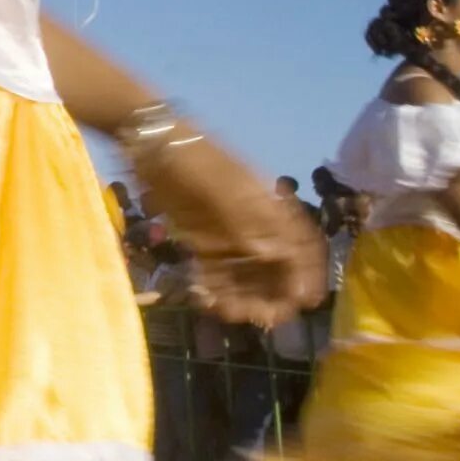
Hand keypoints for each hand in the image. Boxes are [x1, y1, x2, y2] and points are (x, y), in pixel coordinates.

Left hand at [134, 130, 325, 327]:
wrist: (152, 144)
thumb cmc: (197, 164)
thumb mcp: (231, 198)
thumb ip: (259, 236)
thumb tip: (290, 273)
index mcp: (272, 211)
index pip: (303, 250)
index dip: (307, 278)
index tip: (302, 304)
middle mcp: (255, 227)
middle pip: (274, 271)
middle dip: (269, 297)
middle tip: (254, 317)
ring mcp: (228, 236)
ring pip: (244, 278)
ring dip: (240, 298)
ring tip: (222, 310)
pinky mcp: (201, 242)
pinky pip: (215, 274)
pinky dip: (214, 290)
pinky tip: (203, 299)